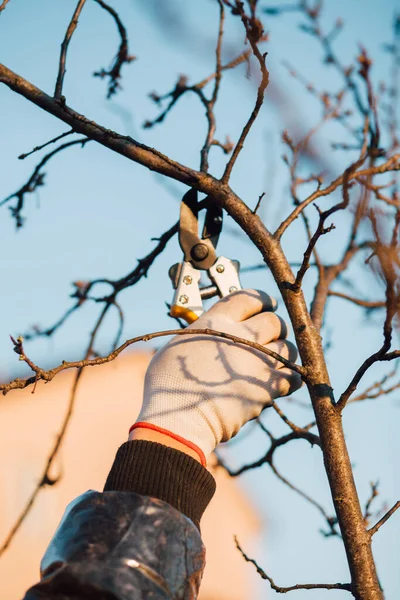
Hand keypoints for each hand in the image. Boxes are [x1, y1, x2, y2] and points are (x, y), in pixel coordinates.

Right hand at [134, 289, 301, 459]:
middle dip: (276, 327)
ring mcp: (257, 361)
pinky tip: (282, 382)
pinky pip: (293, 377)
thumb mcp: (178, 344)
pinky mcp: (267, 388)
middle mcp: (240, 336)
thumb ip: (201, 332)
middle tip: (272, 335)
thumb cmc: (167, 385)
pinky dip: (290, 379)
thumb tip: (210, 332)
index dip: (263, 300)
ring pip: (288, 347)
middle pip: (274, 321)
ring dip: (285, 352)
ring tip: (275, 360)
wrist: (178, 419)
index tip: (268, 305)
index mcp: (216, 321)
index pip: (249, 297)